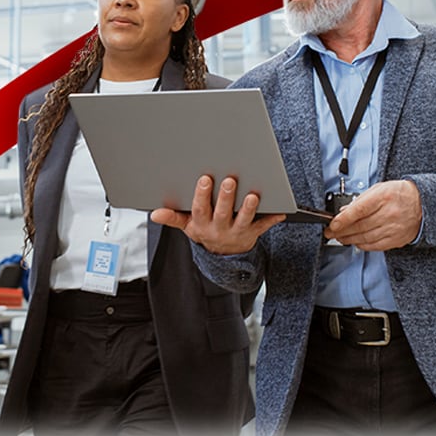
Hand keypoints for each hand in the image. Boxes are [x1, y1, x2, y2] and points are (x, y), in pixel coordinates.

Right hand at [150, 175, 284, 254]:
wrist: (223, 256)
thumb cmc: (205, 231)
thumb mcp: (187, 226)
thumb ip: (173, 218)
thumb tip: (155, 214)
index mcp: (202, 224)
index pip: (200, 209)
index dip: (202, 195)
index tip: (204, 179)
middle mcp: (220, 228)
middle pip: (222, 213)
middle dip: (225, 197)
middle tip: (229, 180)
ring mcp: (237, 231)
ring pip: (243, 220)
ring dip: (248, 208)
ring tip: (252, 195)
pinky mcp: (252, 233)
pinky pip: (263, 226)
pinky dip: (272, 219)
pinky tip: (280, 211)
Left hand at [324, 180, 421, 250]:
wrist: (423, 203)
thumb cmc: (399, 194)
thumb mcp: (379, 189)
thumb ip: (361, 200)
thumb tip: (344, 212)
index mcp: (384, 197)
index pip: (359, 210)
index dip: (343, 219)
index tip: (332, 224)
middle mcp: (390, 213)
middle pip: (360, 226)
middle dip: (341, 231)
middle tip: (330, 232)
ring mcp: (394, 228)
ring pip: (365, 238)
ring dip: (349, 239)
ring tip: (340, 237)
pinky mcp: (396, 239)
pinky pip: (375, 246)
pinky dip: (362, 245)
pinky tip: (355, 242)